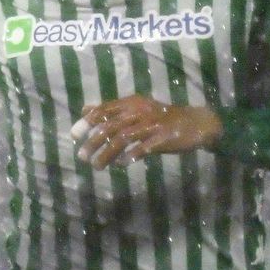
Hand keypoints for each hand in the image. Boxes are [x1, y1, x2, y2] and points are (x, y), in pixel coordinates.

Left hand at [70, 96, 223, 169]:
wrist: (195, 123)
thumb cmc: (161, 118)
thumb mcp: (135, 109)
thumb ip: (111, 110)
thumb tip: (84, 109)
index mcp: (131, 103)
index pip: (104, 110)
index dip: (87, 122)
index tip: (74, 135)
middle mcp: (140, 111)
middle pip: (111, 126)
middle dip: (93, 142)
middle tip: (81, 156)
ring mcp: (152, 124)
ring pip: (124, 138)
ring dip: (107, 153)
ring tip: (96, 166)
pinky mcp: (163, 137)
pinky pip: (143, 148)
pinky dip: (130, 156)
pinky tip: (120, 165)